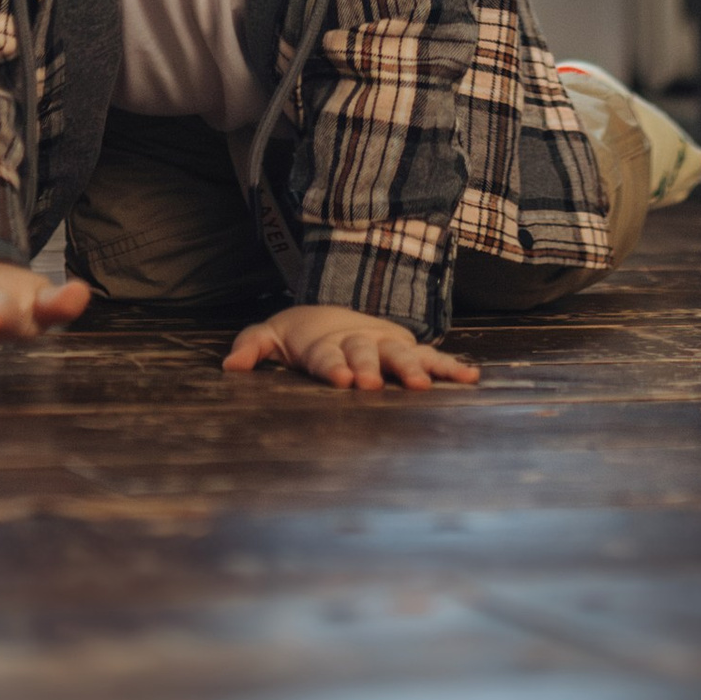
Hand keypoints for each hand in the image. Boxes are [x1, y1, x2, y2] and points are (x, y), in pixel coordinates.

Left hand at [222, 302, 478, 392]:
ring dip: (412, 370)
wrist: (331, 313)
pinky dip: (451, 367)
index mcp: (325, 343)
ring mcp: (385, 345)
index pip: (328, 356)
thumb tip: (229, 366)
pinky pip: (432, 358)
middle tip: (375, 385)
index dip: (334, 367)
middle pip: (366, 355)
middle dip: (372, 369)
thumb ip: (252, 347)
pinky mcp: (406, 350)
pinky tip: (471, 378)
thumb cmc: (300, 335)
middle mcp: (359, 342)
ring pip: (401, 356)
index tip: (342, 380)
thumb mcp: (271, 335)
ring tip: (424, 386)